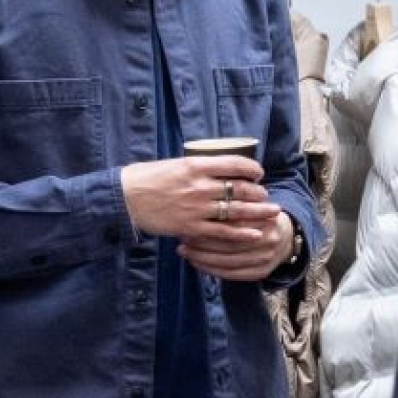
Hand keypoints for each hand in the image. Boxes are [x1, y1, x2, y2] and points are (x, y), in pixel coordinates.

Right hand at [120, 153, 271, 238]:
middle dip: (258, 192)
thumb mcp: (173, 164)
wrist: (125, 198)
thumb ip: (195, 168)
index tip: (258, 173)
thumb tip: (215, 170)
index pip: (234, 163)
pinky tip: (255, 234)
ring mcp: (197, 208)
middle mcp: (200, 185)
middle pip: (240, 188)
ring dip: (258, 212)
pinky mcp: (191, 227)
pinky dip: (241, 233)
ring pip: (236, 210)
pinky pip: (223, 232)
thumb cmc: (146, 178)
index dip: (251, 168)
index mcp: (195, 165)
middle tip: (266, 195)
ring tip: (272, 212)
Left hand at [180, 209, 294, 281]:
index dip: (210, 224)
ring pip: (228, 262)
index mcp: (265, 218)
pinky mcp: (262, 272)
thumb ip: (235, 203)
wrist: (287, 237)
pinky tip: (197, 264)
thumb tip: (202, 204)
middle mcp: (267, 240)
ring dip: (203, 258)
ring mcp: (266, 258)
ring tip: (185, 252)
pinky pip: (232, 274)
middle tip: (182, 239)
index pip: (233, 223)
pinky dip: (212, 270)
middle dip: (202, 243)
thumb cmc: (261, 216)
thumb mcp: (254, 203)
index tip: (189, 222)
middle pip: (229, 244)